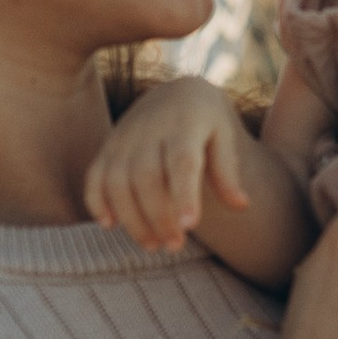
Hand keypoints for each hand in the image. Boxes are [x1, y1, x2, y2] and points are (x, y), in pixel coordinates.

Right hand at [85, 81, 251, 252]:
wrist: (175, 93)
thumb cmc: (205, 122)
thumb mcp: (223, 137)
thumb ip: (228, 172)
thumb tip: (242, 206)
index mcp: (185, 124)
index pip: (182, 161)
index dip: (184, 194)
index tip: (190, 225)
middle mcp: (149, 130)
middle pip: (147, 177)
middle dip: (158, 217)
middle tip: (175, 245)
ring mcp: (123, 138)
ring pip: (118, 182)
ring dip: (132, 218)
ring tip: (153, 245)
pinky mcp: (107, 148)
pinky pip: (95, 177)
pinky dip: (97, 202)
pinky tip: (110, 225)